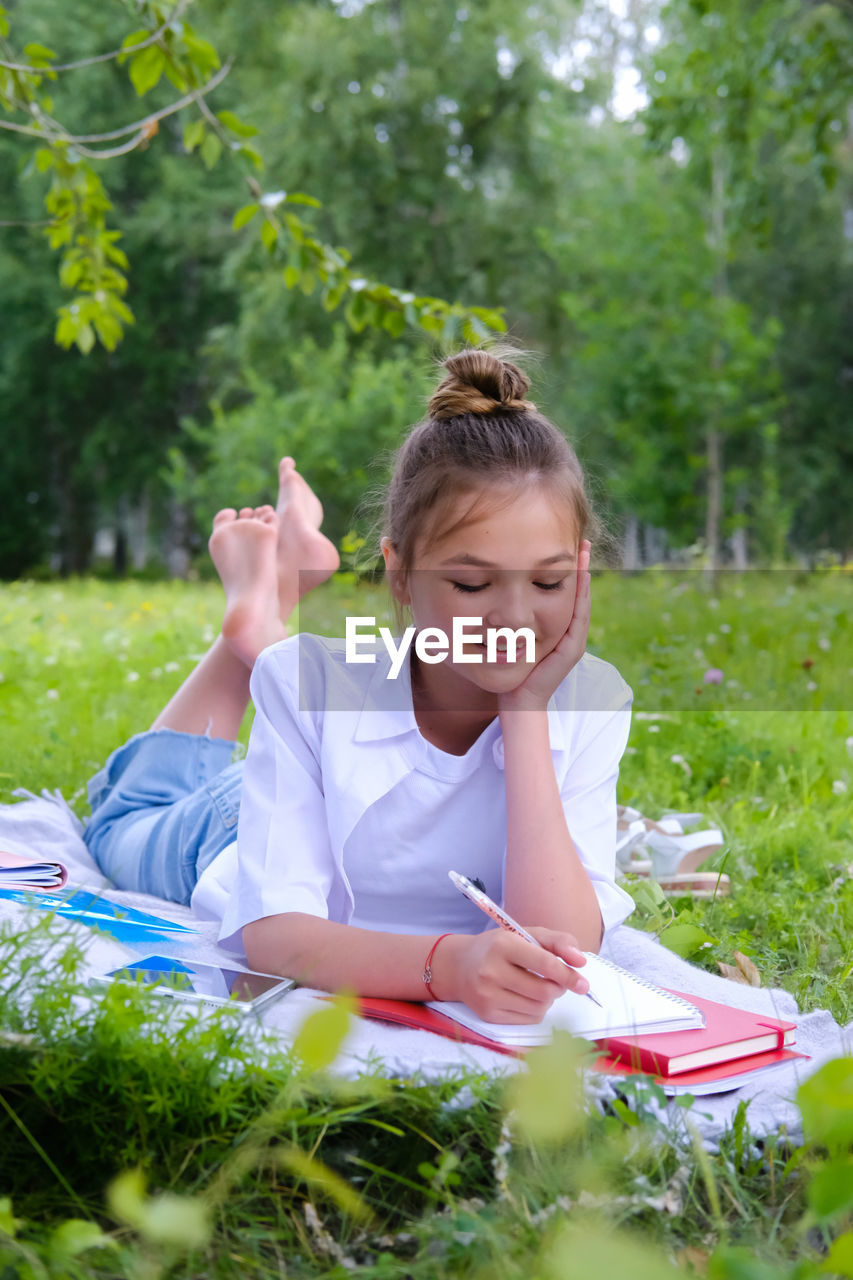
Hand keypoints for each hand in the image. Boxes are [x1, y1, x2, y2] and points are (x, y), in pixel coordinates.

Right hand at [440, 927, 588, 1023]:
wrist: (459, 966)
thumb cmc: (499, 947)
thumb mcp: (526, 934)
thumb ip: (557, 942)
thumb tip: (581, 962)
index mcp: (503, 945)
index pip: (544, 964)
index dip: (567, 975)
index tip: (583, 983)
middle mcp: (491, 971)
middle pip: (544, 991)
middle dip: (558, 988)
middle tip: (556, 980)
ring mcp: (487, 995)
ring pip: (538, 1008)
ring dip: (547, 999)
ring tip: (537, 986)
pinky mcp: (487, 1014)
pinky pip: (527, 1019)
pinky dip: (535, 1010)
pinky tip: (524, 997)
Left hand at [498, 541, 590, 713]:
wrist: (518, 700)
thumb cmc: (512, 671)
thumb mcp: (511, 638)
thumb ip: (512, 620)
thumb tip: (496, 596)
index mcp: (556, 627)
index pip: (565, 592)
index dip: (569, 570)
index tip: (567, 544)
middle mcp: (568, 631)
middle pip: (578, 592)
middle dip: (581, 566)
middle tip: (583, 540)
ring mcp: (573, 640)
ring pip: (582, 601)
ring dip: (585, 575)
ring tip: (585, 552)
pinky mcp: (571, 650)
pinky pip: (578, 617)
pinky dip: (581, 597)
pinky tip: (581, 578)